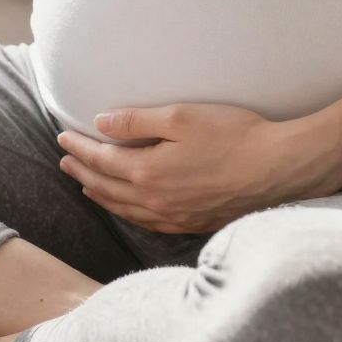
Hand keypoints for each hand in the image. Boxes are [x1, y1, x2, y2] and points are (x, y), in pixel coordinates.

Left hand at [55, 101, 341, 233]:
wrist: (279, 168)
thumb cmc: (234, 136)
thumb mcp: (182, 117)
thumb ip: (137, 122)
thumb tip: (100, 123)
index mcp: (148, 173)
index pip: (101, 161)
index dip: (79, 148)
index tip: (62, 137)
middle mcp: (155, 201)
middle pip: (106, 188)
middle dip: (81, 172)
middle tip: (64, 160)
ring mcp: (174, 216)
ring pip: (124, 209)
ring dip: (99, 195)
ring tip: (85, 185)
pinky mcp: (192, 223)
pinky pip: (146, 222)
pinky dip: (126, 212)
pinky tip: (127, 207)